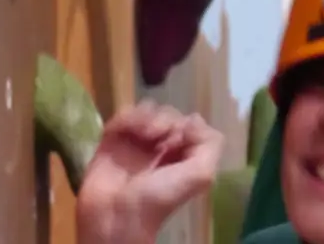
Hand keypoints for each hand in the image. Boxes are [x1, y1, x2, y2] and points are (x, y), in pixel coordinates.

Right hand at [76, 101, 223, 243]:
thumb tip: (194, 119)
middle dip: (166, 120)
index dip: (187, 124)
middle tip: (158, 136)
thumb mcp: (200, 175)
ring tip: (143, 135)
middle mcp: (160, 147)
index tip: (181, 135)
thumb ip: (210, 145)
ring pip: (147, 110)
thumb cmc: (159, 198)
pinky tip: (126, 131)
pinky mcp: (114, 138)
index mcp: (182, 156)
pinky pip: (124, 114)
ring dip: (147, 117)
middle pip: (169, 114)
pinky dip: (127, 118)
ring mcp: (137, 142)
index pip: (190, 124)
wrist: (116, 214)